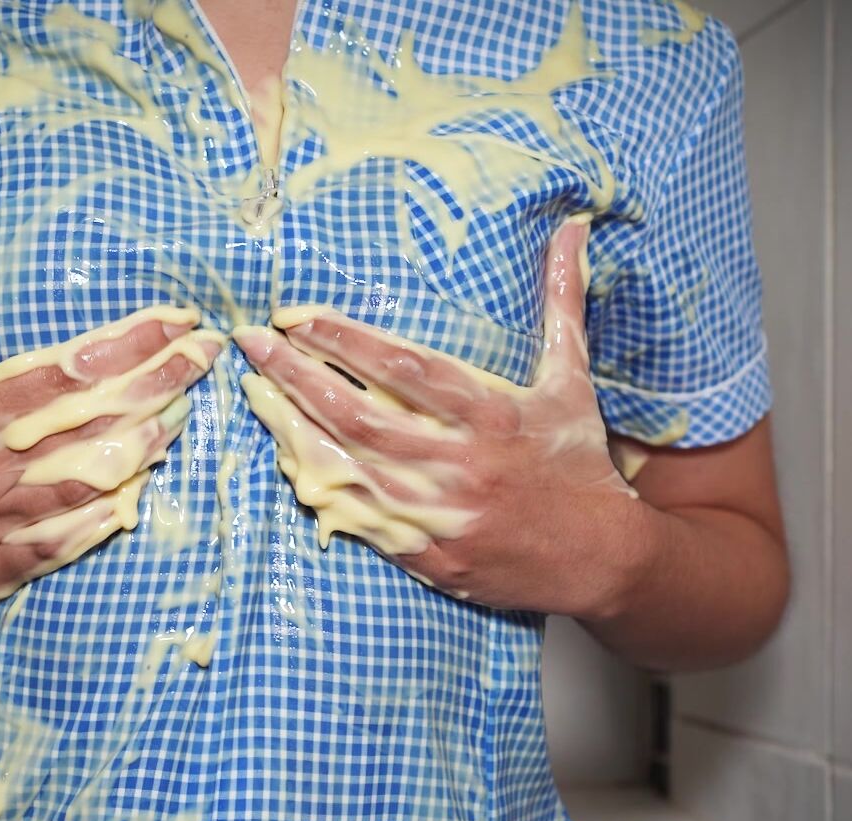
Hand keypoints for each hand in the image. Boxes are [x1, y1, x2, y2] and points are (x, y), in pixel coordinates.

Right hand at [0, 203, 226, 600]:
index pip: (69, 371)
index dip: (133, 344)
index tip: (177, 320)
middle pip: (95, 423)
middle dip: (161, 385)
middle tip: (207, 355)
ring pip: (91, 483)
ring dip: (145, 449)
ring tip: (184, 416)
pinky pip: (63, 544)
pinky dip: (103, 519)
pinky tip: (139, 492)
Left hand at [234, 219, 648, 616]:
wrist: (599, 560)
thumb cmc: (579, 462)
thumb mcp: (572, 380)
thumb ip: (561, 303)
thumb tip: (572, 228)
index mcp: (491, 414)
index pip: (403, 368)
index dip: (343, 339)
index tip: (296, 315)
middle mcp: (459, 463)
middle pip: (357, 413)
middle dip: (295, 375)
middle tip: (251, 341)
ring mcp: (437, 513)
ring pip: (346, 464)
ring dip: (291, 425)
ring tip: (252, 388)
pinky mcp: (425, 553)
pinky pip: (355, 517)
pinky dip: (316, 484)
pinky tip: (284, 453)